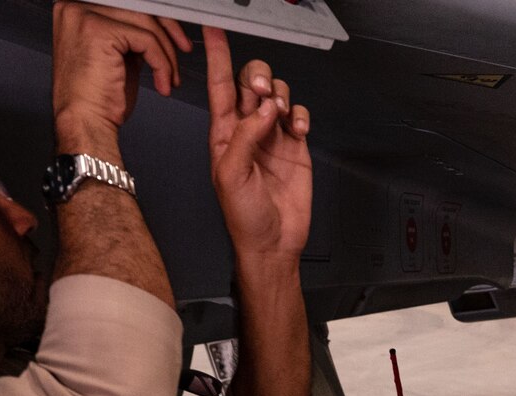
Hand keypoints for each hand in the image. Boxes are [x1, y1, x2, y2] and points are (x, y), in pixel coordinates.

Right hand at [52, 2, 190, 146]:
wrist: (85, 124)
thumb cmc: (97, 98)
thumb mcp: (116, 54)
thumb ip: (130, 33)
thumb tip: (157, 24)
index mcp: (76, 9)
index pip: (127, 5)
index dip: (155, 19)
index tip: (174, 36)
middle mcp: (75, 7)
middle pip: (138, 8)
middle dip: (167, 32)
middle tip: (182, 50)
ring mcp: (85, 16)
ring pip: (146, 24)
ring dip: (167, 54)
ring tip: (169, 78)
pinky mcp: (99, 32)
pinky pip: (147, 40)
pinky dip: (162, 63)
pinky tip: (162, 83)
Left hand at [204, 27, 313, 266]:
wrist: (273, 243)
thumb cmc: (244, 218)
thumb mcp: (231, 175)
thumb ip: (244, 137)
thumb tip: (263, 110)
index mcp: (224, 134)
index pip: (219, 85)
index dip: (216, 56)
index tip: (213, 31)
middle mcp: (248, 130)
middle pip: (252, 82)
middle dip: (259, 77)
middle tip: (265, 93)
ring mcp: (273, 137)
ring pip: (278, 94)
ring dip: (282, 97)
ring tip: (282, 117)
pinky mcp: (295, 147)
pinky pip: (300, 115)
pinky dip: (302, 116)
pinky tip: (298, 130)